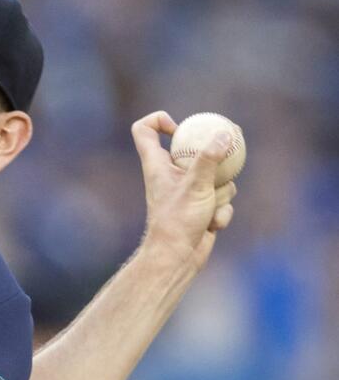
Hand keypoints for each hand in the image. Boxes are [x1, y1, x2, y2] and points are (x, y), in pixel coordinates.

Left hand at [130, 110, 236, 271]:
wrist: (178, 258)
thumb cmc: (177, 222)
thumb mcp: (196, 185)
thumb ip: (210, 159)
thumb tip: (225, 133)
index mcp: (157, 164)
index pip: (145, 130)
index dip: (159, 120)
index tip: (181, 127)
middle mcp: (170, 174)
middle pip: (193, 148)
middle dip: (215, 150)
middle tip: (233, 141)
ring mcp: (188, 190)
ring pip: (216, 175)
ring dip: (220, 191)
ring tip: (209, 207)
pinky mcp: (203, 206)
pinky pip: (222, 198)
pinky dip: (221, 210)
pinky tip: (213, 224)